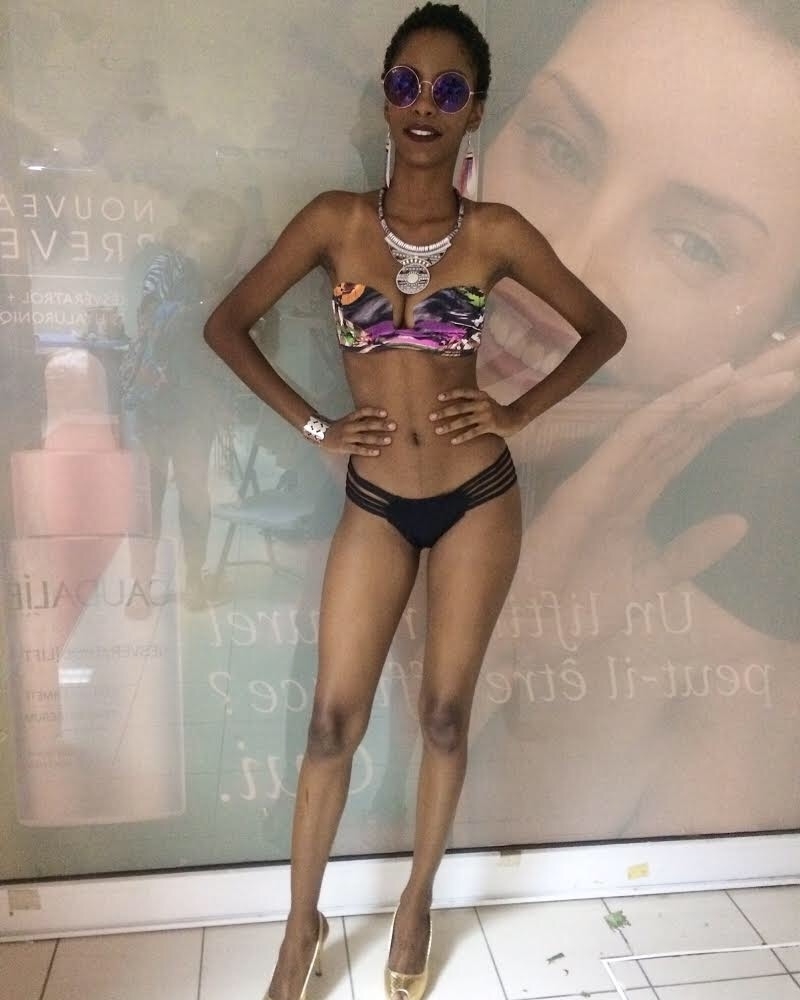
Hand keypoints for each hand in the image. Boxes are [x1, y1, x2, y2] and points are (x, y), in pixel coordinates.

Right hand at [322, 406, 394, 455]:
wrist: (321, 435)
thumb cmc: (339, 428)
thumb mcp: (348, 420)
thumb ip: (361, 419)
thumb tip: (380, 417)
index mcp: (350, 418)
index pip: (363, 412)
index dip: (374, 412)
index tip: (386, 413)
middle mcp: (349, 426)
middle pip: (367, 425)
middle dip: (381, 425)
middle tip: (394, 426)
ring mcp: (347, 437)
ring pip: (364, 438)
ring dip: (377, 439)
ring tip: (389, 440)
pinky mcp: (344, 447)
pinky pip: (358, 449)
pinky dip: (368, 451)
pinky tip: (377, 452)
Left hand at [428, 388, 522, 442]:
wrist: (513, 418)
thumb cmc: (494, 410)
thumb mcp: (484, 400)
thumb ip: (471, 400)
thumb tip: (451, 402)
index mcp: (480, 395)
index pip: (463, 392)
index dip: (451, 394)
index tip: (438, 398)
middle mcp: (483, 403)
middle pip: (460, 407)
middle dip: (444, 412)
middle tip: (431, 417)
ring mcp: (486, 415)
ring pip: (464, 421)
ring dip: (449, 426)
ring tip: (437, 430)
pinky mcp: (490, 426)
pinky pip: (473, 432)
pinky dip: (462, 437)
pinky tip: (453, 441)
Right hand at [515, 358, 798, 644]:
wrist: (525, 635)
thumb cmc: (573, 608)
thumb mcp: (649, 580)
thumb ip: (690, 551)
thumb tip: (739, 522)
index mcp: (636, 495)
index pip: (691, 444)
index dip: (731, 415)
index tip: (777, 390)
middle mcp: (623, 477)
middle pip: (686, 428)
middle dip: (732, 399)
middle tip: (784, 370)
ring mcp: (605, 478)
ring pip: (664, 427)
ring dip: (707, 398)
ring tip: (750, 372)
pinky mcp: (589, 488)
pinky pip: (631, 444)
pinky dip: (665, 415)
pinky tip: (699, 394)